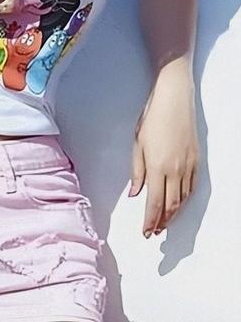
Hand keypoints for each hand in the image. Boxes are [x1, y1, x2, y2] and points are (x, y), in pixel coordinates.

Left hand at [128, 76, 199, 237]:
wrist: (173, 100)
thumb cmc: (152, 118)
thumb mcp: (137, 144)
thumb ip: (137, 171)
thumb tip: (135, 193)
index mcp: (158, 167)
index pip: (154, 202)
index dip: (150, 220)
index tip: (146, 232)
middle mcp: (176, 170)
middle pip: (171, 205)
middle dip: (162, 222)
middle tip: (154, 232)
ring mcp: (189, 166)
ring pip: (183, 198)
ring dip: (174, 213)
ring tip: (164, 222)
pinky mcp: (197, 160)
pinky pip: (192, 187)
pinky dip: (185, 199)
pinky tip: (178, 204)